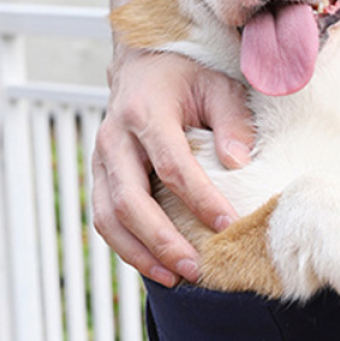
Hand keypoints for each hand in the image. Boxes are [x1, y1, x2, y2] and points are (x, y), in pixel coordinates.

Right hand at [91, 47, 254, 285]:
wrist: (144, 63)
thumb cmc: (187, 75)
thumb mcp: (218, 85)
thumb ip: (232, 120)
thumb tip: (239, 161)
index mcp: (145, 112)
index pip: (172, 165)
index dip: (199, 199)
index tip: (228, 224)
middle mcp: (115, 138)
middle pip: (130, 200)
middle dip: (161, 239)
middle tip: (195, 266)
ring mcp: (101, 159)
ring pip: (108, 217)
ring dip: (139, 252)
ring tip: (174, 277)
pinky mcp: (101, 175)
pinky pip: (104, 218)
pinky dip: (127, 247)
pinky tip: (156, 266)